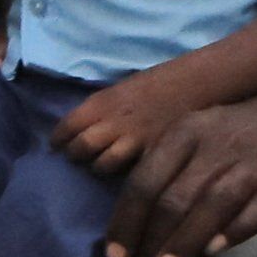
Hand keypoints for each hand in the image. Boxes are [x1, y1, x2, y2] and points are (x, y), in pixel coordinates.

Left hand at [49, 66, 180, 174]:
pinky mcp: (154, 153)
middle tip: (77, 158)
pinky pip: (130, 172)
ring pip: (102, 164)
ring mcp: (134, 140)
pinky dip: (125, 174)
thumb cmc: (160, 83)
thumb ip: (101, 109)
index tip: (56, 146)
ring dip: (98, 167)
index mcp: (101, 103)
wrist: (199, 82)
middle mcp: (113, 122)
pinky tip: (127, 173)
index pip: (67, 126)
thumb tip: (82, 126)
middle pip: (80, 148)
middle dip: (75, 155)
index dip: (59, 139)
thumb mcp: (121, 89)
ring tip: (101, 166)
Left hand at [96, 84, 256, 256]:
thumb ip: (165, 174)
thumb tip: (127, 232)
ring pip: (213, 205)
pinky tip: (217, 253)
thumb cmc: (240, 135)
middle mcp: (218, 145)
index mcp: (185, 133)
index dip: (126, 224)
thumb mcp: (196, 136)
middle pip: (175, 199)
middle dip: (153, 245)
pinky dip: (238, 231)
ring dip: (186, 244)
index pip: (144, 183)